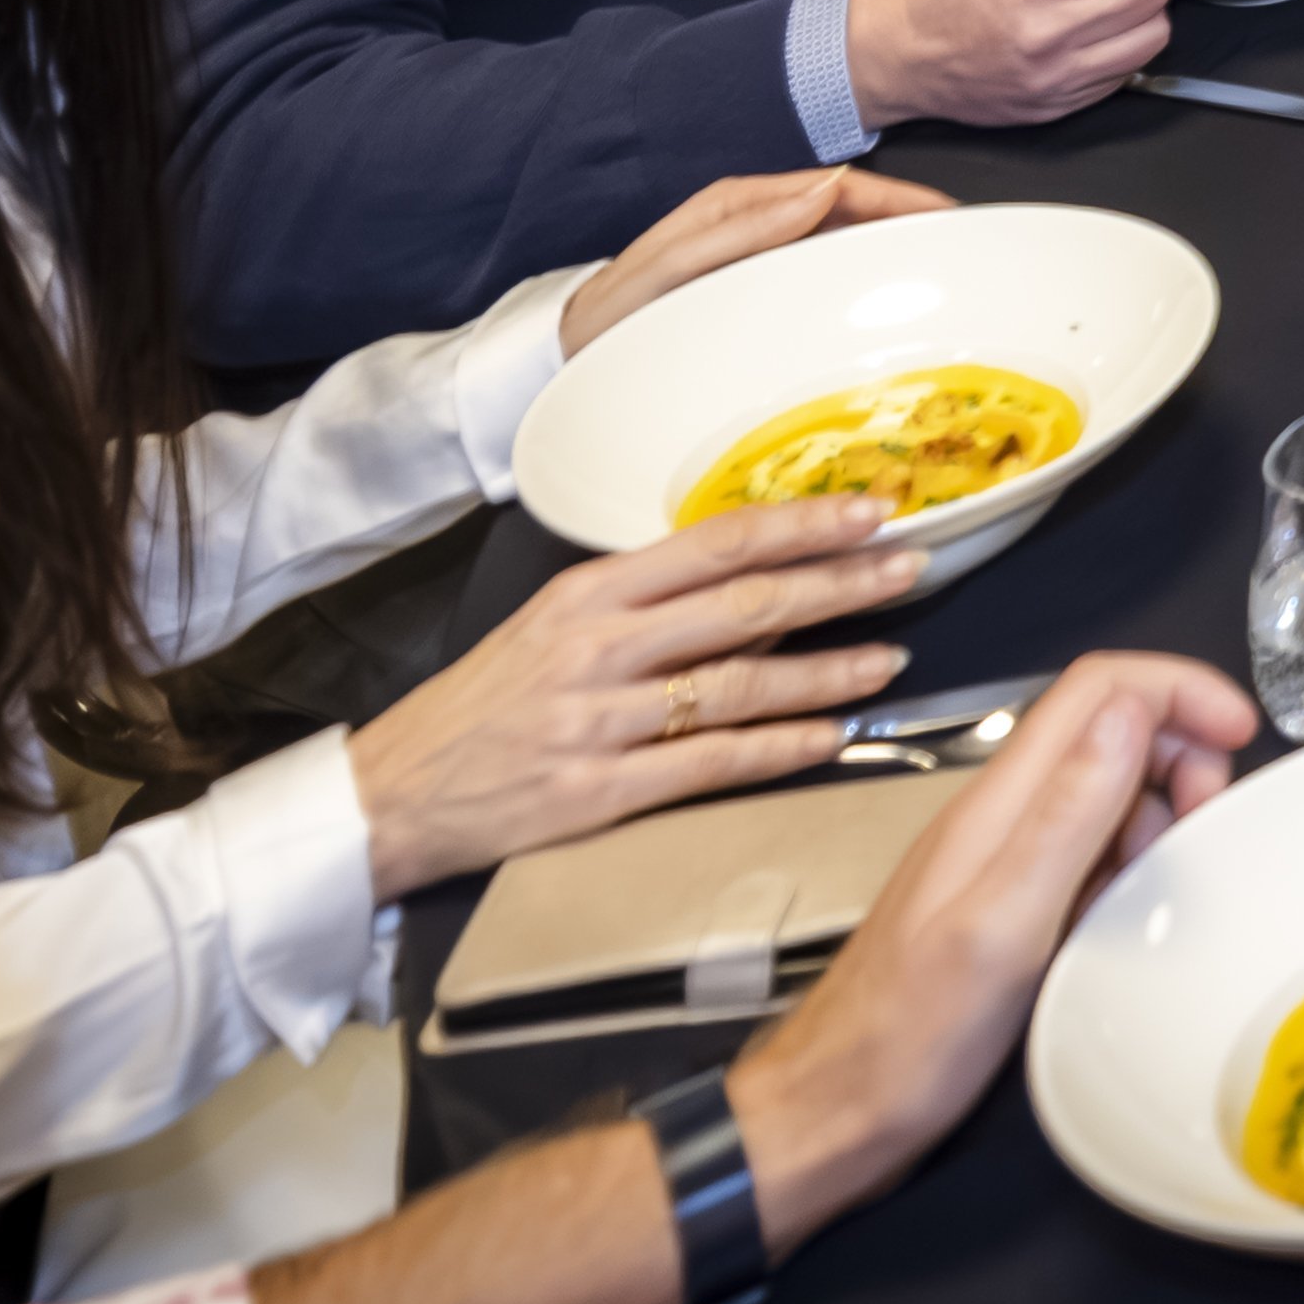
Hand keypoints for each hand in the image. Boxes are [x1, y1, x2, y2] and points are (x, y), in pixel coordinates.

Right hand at [344, 506, 929, 900]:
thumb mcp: (549, 627)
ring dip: (827, 671)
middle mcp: (597, 648)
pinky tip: (832, 737)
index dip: (800, 525)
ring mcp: (599, 721)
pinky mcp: (599, 792)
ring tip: (890, 658)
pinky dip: (781, 748)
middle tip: (908, 567)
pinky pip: (711, 763)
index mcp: (586, 594)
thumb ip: (641, 603)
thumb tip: (751, 579)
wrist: (394, 793)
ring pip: (739, 683)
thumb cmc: (483, 705)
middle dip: (838, 583)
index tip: (869, 510)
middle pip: (742, 604)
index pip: (714, 544)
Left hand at [558, 163, 946, 359]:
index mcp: (739, 204)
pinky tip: (882, 304)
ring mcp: (758, 257)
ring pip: (840, 243)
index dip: (898, 199)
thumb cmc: (614, 313)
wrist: (571, 355)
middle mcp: (755, 224)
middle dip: (907, 221)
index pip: (840, 186)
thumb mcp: (671, 268)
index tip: (946, 218)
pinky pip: (820, 275)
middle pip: (850, 211)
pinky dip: (859, 280)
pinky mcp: (757, 291)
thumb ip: (744, 228)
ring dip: (889, 251)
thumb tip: (827, 187)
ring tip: (937, 275)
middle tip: (963, 248)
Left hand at [729, 653, 1252, 1254]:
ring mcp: (999, 862)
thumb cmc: (912, 1037)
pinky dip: (1129, 866)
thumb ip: (1066, 815)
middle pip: (1107, 727)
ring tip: (1171, 884)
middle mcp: (999, 816)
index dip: (1178, 689)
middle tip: (1208, 827)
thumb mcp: (1000, 926)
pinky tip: (1130, 922)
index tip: (1241, 738)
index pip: (1098, 686)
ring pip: (1102, 791)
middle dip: (1180, 752)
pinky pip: (1085, 855)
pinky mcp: (1005, 908)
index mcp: (998, 803)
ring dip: (1159, 813)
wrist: (831, 1116)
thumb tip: (1131, 709)